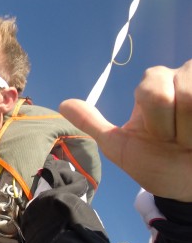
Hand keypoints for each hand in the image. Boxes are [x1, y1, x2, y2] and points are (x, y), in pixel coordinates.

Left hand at [60, 59, 191, 201]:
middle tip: (180, 142)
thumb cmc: (160, 165)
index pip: (150, 88)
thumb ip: (93, 123)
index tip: (162, 139)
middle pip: (173, 92)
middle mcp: (183, 77)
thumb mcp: (122, 146)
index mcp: (154, 86)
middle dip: (174, 127)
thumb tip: (63, 103)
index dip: (157, 122)